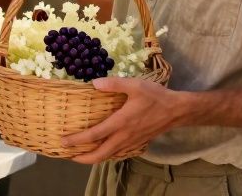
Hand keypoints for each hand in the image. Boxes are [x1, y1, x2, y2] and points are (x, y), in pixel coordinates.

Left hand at [62, 77, 189, 164]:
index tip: (64, 141)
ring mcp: (132, 142)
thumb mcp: (134, 85)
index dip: (77, 139)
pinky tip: (103, 149)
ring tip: (82, 154)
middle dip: (83, 158)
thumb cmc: (155, 97)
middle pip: (101, 154)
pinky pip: (119, 153)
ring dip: (95, 158)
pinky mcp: (138, 142)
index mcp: (121, 123)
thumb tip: (94, 83)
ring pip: (110, 156)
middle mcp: (124, 136)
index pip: (95, 135)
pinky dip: (107, 154)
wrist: (177, 111)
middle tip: (69, 155)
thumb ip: (113, 84)